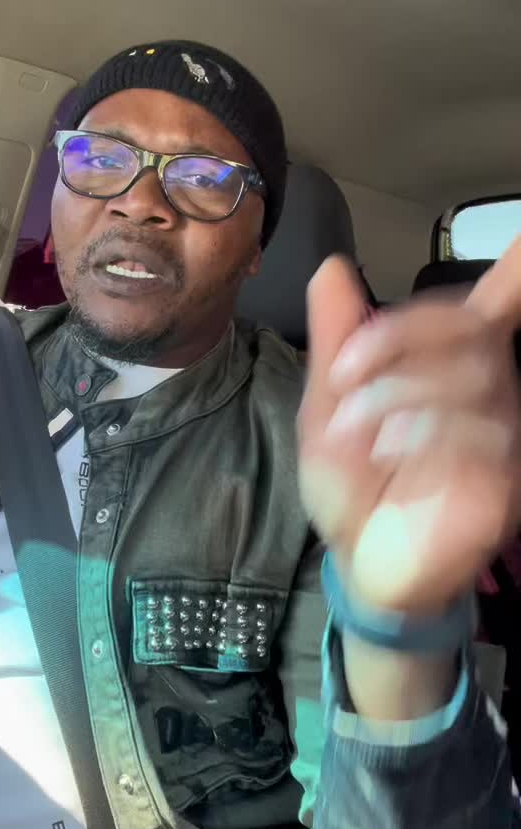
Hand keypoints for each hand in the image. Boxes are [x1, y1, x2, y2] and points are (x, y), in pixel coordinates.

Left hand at [297, 239, 520, 613]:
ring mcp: (498, 434)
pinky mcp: (501, 479)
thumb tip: (332, 269)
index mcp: (447, 363)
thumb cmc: (354, 482)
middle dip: (394, 342)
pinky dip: (418, 436)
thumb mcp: (328, 407)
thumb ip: (335, 339)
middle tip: (346, 377)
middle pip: (466, 328)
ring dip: (396, 395)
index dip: (519, 269)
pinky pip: (475, 432)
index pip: (497, 304)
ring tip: (359, 433)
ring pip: (469, 376)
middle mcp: (485, 389)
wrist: (361, 559)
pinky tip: (390, 457)